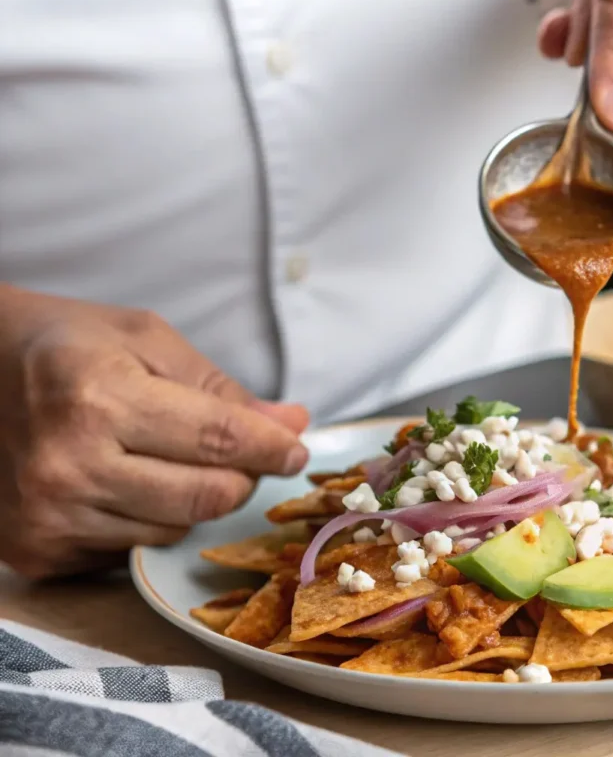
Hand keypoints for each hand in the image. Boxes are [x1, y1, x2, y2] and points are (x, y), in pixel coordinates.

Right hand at [0, 286, 309, 577]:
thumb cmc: (64, 345)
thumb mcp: (144, 339)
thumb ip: (220, 388)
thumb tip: (289, 424)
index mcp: (97, 397)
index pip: (217, 439)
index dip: (271, 447)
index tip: (297, 449)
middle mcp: (69, 464)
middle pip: (205, 497)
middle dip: (242, 476)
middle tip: (244, 454)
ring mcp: (49, 515)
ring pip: (176, 529)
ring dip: (194, 500)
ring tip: (167, 457)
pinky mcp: (37, 551)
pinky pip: (132, 550)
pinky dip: (148, 519)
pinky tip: (126, 482)